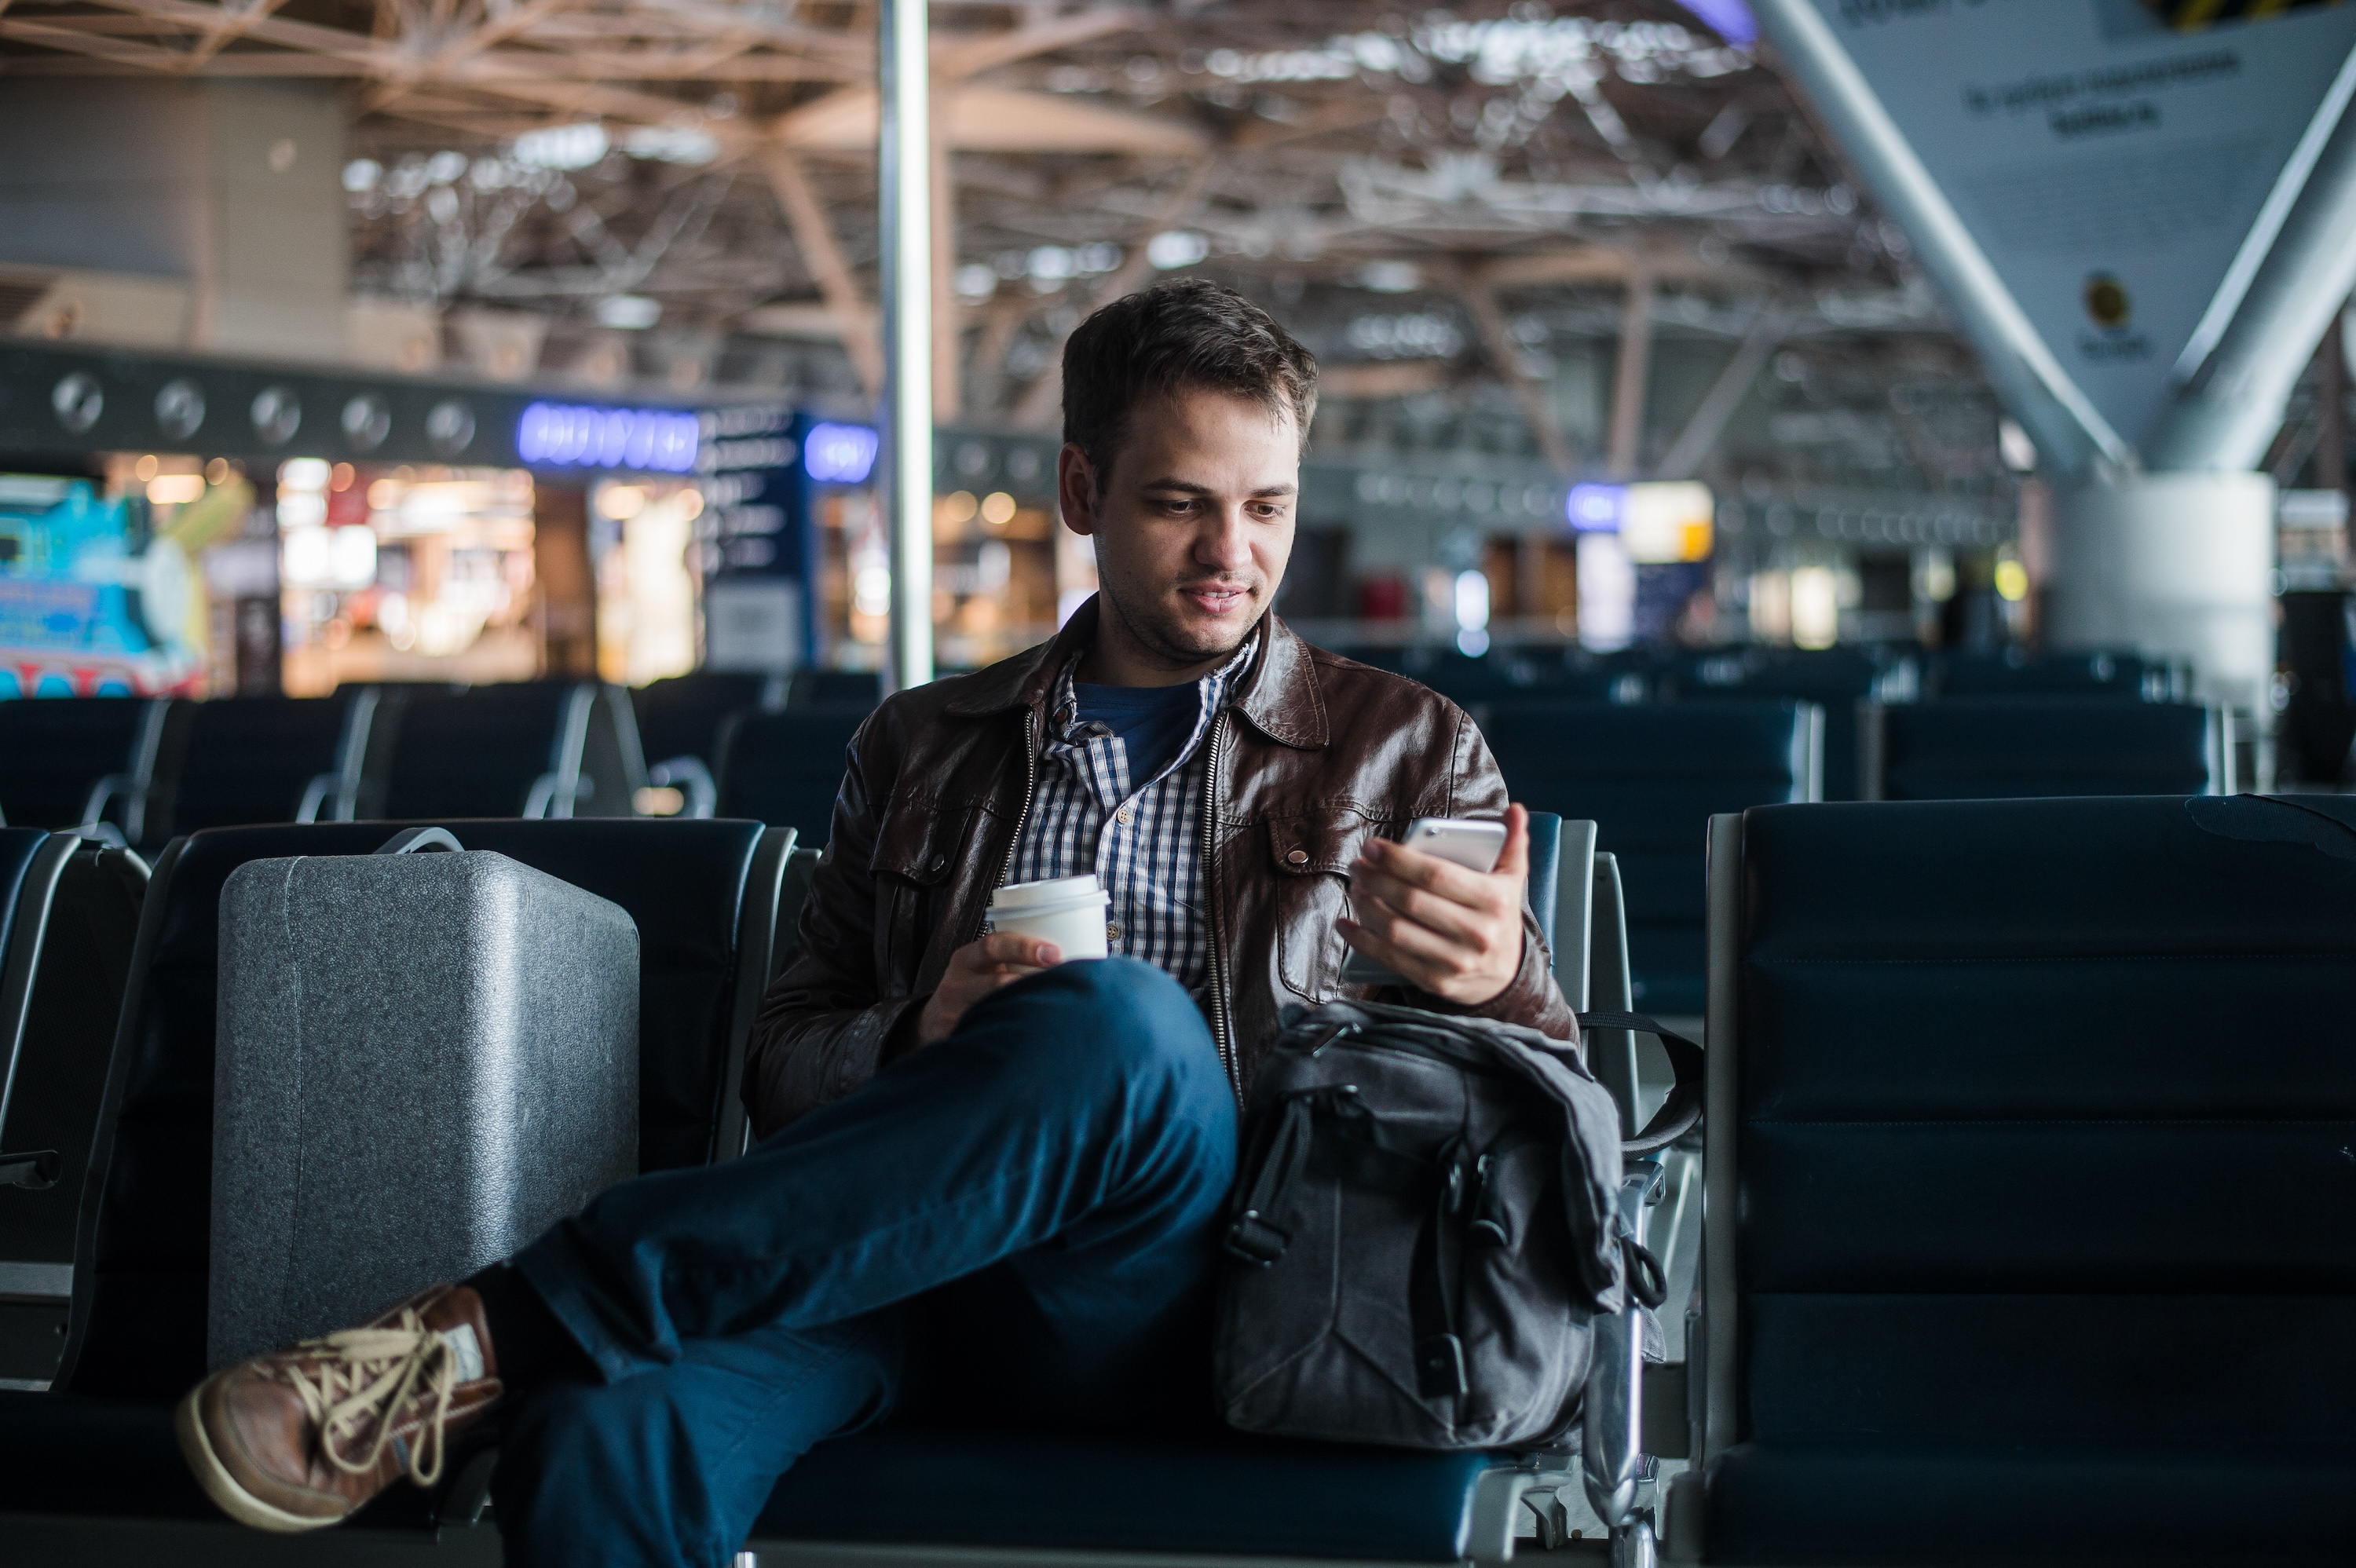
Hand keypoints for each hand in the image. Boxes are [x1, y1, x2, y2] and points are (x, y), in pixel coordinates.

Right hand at [917, 932, 1059, 1044]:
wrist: (932, 1023)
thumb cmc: (972, 989)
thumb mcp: (981, 967)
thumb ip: (1012, 958)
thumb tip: (1076, 950)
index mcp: (966, 959)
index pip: (994, 945)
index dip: (1026, 948)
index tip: (1056, 953)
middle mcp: (957, 985)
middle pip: (997, 983)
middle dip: (1033, 983)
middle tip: (1066, 985)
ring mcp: (955, 1015)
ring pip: (996, 1013)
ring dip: (1029, 1013)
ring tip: (1061, 1014)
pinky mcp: (959, 1040)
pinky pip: (988, 1037)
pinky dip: (1014, 1038)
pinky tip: (1037, 1040)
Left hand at [1339, 804, 1529, 1007]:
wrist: (1506, 976)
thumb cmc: (1499, 917)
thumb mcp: (1512, 881)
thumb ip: (1514, 844)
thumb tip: (1515, 810)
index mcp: (1494, 902)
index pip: (1436, 875)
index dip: (1398, 860)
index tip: (1372, 847)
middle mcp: (1477, 934)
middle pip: (1411, 901)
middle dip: (1376, 879)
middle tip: (1357, 865)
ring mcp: (1456, 962)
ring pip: (1397, 930)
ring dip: (1366, 906)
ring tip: (1355, 887)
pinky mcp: (1436, 982)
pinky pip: (1390, 958)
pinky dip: (1362, 940)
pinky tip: (1346, 923)